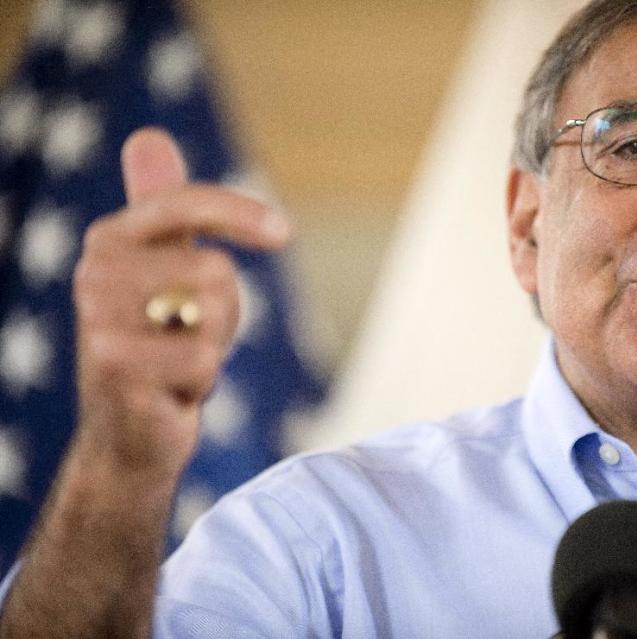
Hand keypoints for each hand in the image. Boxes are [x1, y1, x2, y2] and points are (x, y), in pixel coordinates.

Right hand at [72, 127, 289, 475]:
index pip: (185, 204)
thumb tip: (148, 135)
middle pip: (216, 269)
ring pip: (215, 312)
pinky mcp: (117, 369)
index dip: (240, 214)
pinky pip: (205, 359)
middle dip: (224, 311)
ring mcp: (100, 322)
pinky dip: (202, 382)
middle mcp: (95, 274)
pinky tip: (171, 392)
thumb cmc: (158, 344)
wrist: (129, 432)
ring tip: (178, 363)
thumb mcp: (161, 270)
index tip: (284, 233)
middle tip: (187, 337)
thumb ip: (160, 206)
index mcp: (109, 240)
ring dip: (213, 345)